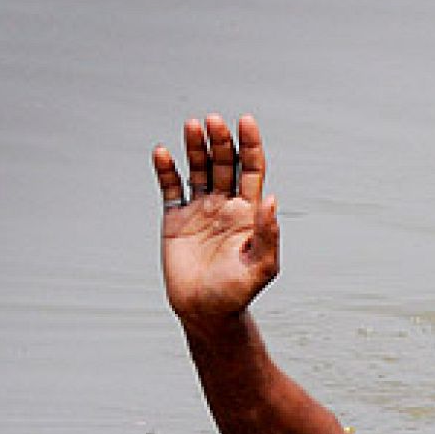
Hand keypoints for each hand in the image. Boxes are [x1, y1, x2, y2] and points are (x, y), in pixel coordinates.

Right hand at [152, 114, 279, 333]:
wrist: (206, 312)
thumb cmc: (238, 292)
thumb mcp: (262, 266)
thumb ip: (268, 233)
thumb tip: (271, 197)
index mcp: (249, 212)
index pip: (251, 169)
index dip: (250, 145)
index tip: (245, 122)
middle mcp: (225, 205)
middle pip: (224, 163)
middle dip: (220, 141)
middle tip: (213, 121)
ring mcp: (200, 210)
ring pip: (197, 169)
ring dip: (195, 148)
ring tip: (193, 125)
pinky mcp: (175, 220)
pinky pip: (170, 189)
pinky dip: (166, 170)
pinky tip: (163, 153)